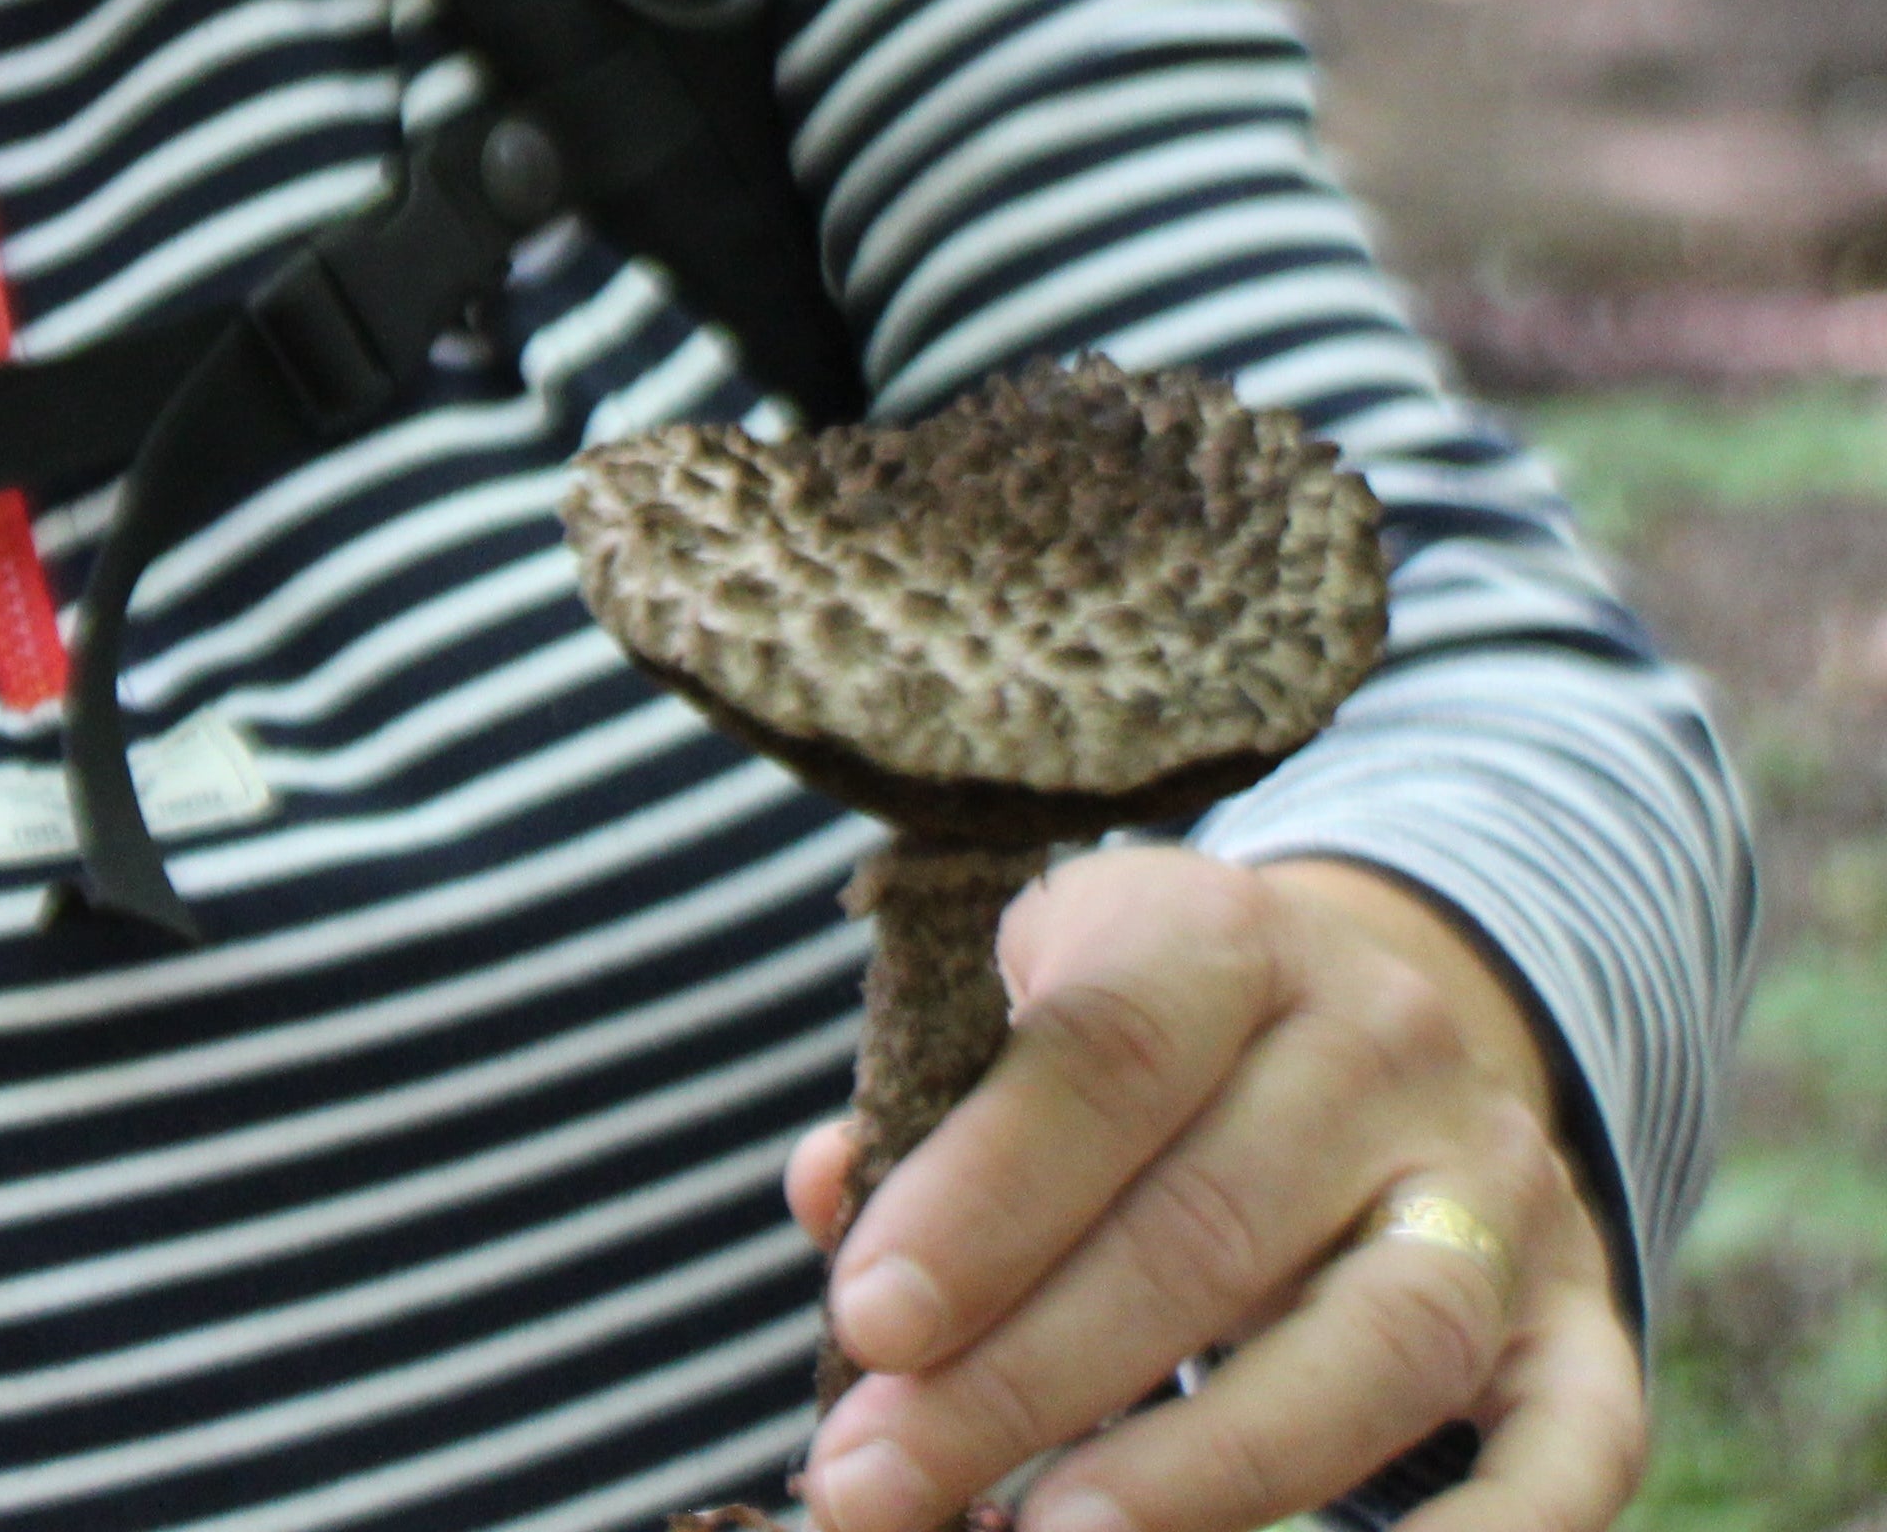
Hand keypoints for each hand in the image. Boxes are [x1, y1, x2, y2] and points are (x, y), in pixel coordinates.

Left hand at [785, 847, 1643, 1531]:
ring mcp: (1498, 1189)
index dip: (978, 1197)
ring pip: (1376, 1342)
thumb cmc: (1147, 1037)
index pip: (1100, 1057)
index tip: (865, 1323)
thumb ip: (935, 1098)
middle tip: (875, 1484)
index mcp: (1222, 933)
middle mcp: (1382, 1044)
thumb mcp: (1033, 995)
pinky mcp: (1583, 1319)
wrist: (1389, 1002)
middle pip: (1204, 1227)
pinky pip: (1572, 1453)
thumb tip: (827, 1196)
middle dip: (1022, 1382)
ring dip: (1199, 1472)